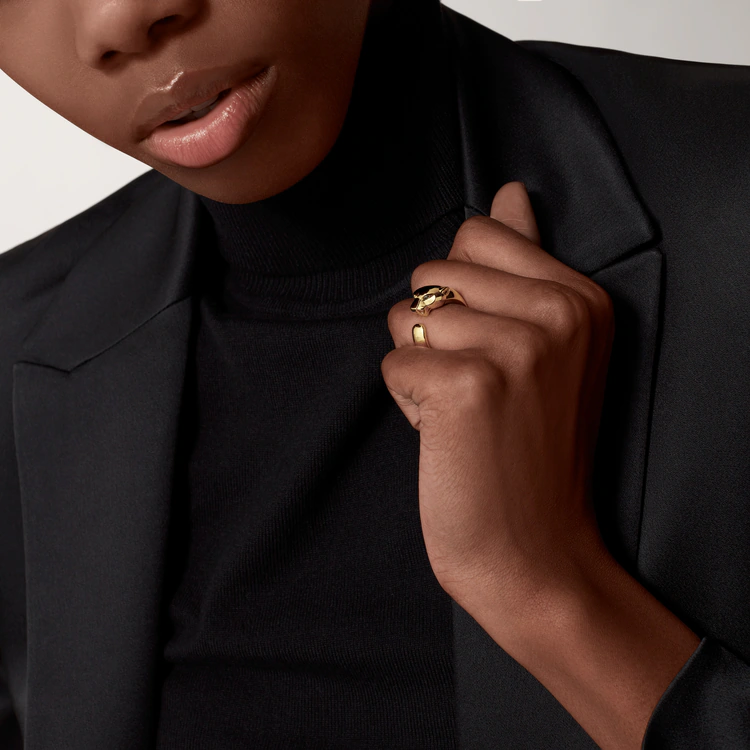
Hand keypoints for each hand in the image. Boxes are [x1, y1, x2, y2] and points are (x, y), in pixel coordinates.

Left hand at [381, 181, 616, 628]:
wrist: (535, 550)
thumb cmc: (529, 448)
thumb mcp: (548, 347)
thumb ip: (525, 262)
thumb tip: (510, 191)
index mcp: (581, 296)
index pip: (476, 233)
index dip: (463, 293)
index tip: (495, 348)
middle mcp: (558, 313)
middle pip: (433, 272)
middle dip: (435, 329)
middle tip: (478, 387)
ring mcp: (516, 347)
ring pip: (405, 316)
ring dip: (419, 367)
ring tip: (462, 412)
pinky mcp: (467, 385)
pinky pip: (393, 361)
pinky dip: (406, 400)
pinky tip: (445, 433)